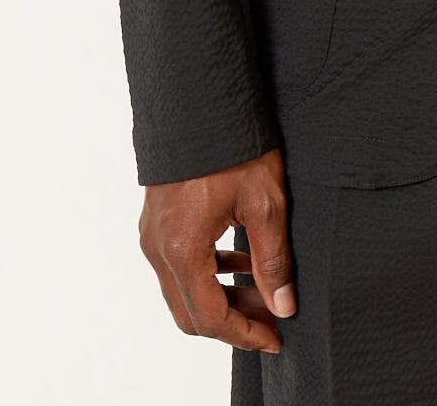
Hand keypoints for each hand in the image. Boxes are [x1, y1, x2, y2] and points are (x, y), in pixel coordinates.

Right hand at [139, 145, 297, 354]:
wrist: (200, 97)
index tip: (275, 339)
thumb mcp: (265, 202)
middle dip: (233, 321)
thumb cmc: (233, 145)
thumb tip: (283, 306)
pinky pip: (178, 264)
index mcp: (182, 249)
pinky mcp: (156, 220)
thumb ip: (273, 261)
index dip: (245, 335)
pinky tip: (240, 259)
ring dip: (221, 296)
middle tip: (271, 317)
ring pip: (184, 290)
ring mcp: (152, 234)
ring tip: (263, 289)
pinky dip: (208, 273)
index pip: (210, 318)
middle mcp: (158, 248)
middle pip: (191, 312)